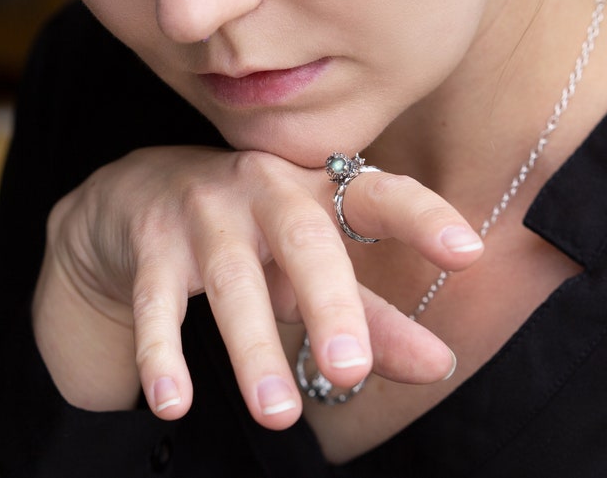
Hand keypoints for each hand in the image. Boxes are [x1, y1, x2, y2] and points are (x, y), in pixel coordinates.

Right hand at [32, 146, 482, 429]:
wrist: (137, 197)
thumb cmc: (252, 237)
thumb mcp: (312, 271)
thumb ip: (375, 318)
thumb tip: (441, 366)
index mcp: (317, 192)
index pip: (378, 196)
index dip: (421, 218)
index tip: (468, 253)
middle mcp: (264, 190)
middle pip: (305, 239)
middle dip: (330, 303)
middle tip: (350, 370)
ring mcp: (204, 213)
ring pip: (232, 280)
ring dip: (254, 348)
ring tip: (278, 415)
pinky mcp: (151, 246)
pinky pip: (158, 301)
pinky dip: (162, 351)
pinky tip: (174, 402)